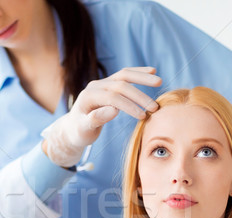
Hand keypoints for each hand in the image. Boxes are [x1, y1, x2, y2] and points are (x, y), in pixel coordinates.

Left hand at [43, 67, 161, 166]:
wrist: (73, 127)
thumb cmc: (79, 131)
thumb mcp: (84, 129)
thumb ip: (96, 119)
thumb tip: (114, 110)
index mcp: (88, 96)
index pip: (112, 98)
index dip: (128, 106)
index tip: (143, 116)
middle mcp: (95, 86)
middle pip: (120, 85)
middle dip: (139, 95)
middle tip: (155, 107)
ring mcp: (102, 83)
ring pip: (124, 75)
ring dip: (142, 78)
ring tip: (158, 81)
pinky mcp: (109, 83)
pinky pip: (124, 75)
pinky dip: (138, 73)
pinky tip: (151, 72)